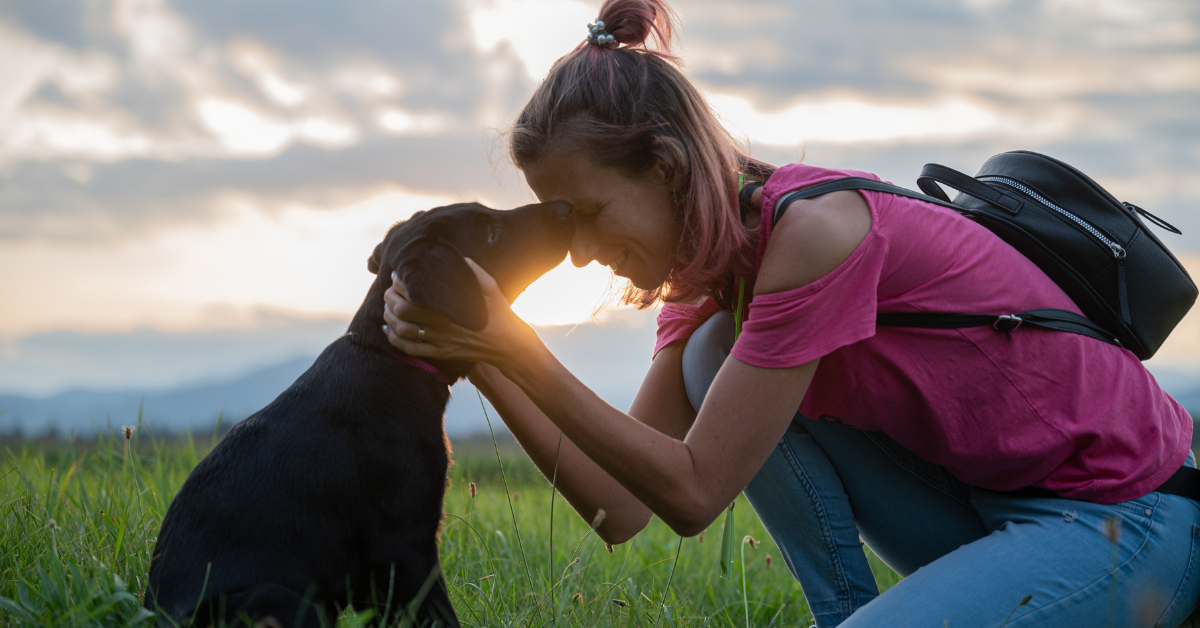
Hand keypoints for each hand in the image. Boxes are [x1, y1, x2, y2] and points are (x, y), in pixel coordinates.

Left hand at [382, 258, 543, 371]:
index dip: (400, 284)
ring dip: (389, 318)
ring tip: (387, 307)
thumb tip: (457, 258)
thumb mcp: (491, 289)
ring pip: (403, 331)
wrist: (509, 346)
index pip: (414, 294)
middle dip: (390, 299)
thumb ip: (473, 272)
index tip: (398, 276)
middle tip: (389, 291)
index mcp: (451, 308)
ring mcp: (441, 342)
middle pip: (402, 312)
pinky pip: (411, 350)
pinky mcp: (441, 354)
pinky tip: (389, 330)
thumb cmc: (501, 314)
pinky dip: (395, 340)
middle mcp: (443, 326)